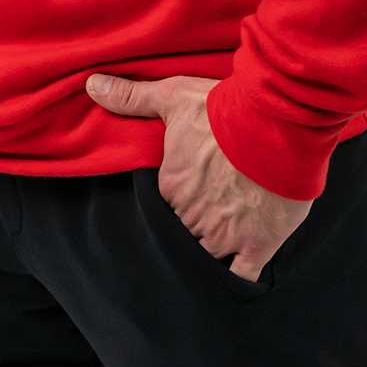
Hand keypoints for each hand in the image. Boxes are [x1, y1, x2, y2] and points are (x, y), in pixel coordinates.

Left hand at [85, 72, 313, 282]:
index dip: (170, 201)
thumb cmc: (224, 110)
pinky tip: (232, 282)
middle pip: (181, 231)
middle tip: (200, 215)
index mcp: (170, 187)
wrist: (275, 126)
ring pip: (203, 257)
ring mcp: (223, 237)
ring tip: (214, 244)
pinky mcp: (256, 247)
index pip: (159, 206)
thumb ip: (132, 97)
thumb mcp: (173, 97)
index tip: (181, 192)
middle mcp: (191, 217)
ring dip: (206, 252)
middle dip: (186, 226)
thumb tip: (91, 85)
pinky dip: (235, 281)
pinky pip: (240, 278)